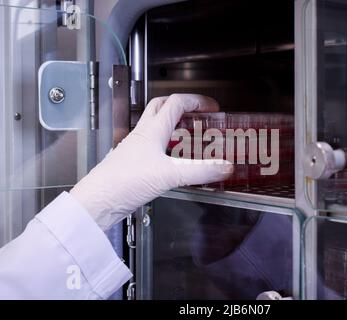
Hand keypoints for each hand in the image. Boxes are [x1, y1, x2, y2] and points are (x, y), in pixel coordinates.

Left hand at [70, 94, 233, 230]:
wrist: (98, 201)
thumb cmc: (126, 182)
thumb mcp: (170, 175)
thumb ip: (200, 171)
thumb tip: (226, 166)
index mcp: (152, 130)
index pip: (176, 103)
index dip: (196, 101)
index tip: (213, 108)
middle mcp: (142, 134)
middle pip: (161, 107)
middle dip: (182, 106)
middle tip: (198, 115)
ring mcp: (135, 147)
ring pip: (156, 126)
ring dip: (173, 125)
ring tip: (190, 136)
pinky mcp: (133, 162)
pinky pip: (152, 145)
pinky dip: (167, 145)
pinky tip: (174, 160)